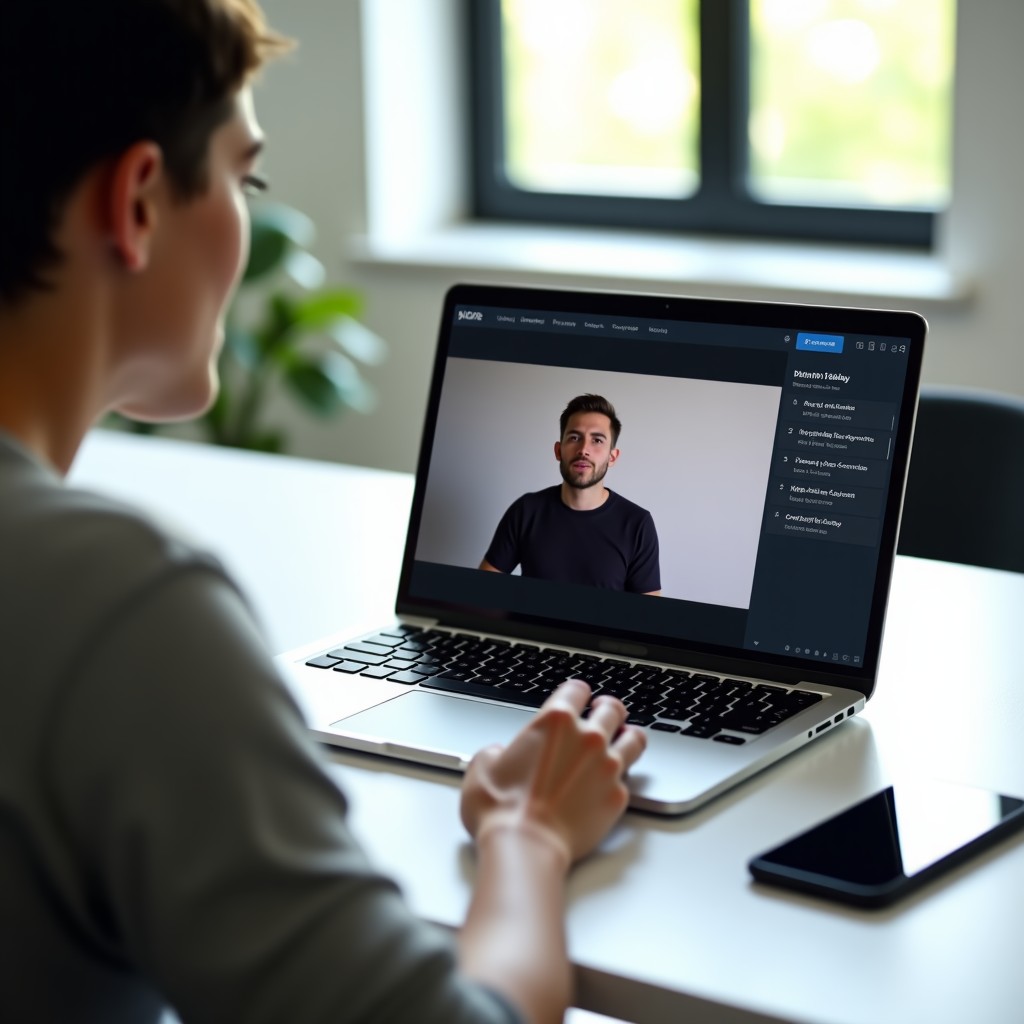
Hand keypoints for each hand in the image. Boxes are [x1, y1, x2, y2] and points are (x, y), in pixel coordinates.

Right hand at [460, 679, 646, 867]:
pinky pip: (627, 780)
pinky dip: (620, 780)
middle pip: (612, 709)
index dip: (576, 693)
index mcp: (555, 722)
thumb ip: (497, 751)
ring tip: (624, 739)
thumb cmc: (502, 809)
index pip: (577, 690)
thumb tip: (499, 756)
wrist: (526, 846)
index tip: (577, 699)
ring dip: (628, 736)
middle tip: (604, 715)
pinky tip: (610, 785)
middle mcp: (587, 738)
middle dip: (607, 710)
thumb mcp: (483, 767)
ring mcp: (607, 767)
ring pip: (634, 739)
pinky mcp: (617, 796)